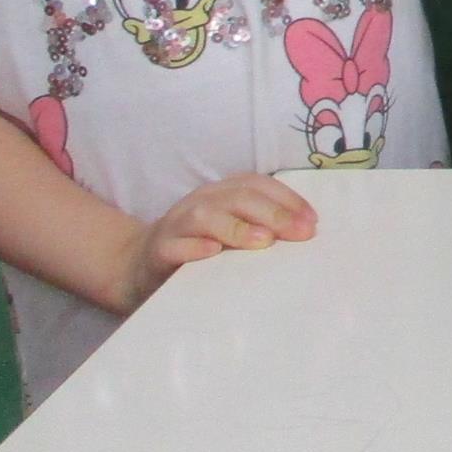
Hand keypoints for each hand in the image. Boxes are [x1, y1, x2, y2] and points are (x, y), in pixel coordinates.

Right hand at [123, 173, 314, 308]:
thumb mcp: (231, 231)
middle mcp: (200, 202)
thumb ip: (261, 226)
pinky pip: (174, 246)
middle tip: (300, 233)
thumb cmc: (199, 248)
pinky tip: (213, 253)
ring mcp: (176, 225)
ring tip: (264, 241)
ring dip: (237, 227)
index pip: (257, 185)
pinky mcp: (158, 250)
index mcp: (221, 193)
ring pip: (205, 217)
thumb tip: (307, 232)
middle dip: (273, 213)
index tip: (313, 222)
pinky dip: (194, 248)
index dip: (287, 199)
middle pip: (237, 198)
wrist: (138, 266)